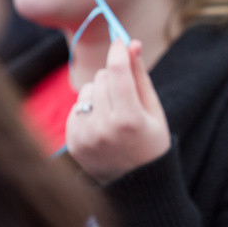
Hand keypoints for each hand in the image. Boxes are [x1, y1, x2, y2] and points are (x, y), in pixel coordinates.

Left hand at [66, 39, 170, 184]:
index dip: (118, 52)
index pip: (118, 72)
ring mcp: (86, 136)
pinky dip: (89, 111)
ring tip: (114, 115)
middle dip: (114, 78)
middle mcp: (105, 128)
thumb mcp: (154, 111)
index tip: (119, 41)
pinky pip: (76, 108)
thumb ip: (141, 77)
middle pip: (103, 78)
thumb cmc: (151, 143)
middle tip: (126, 95)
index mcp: (130, 120)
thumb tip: (130, 43)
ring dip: (100, 95)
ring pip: (87, 91)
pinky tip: (102, 127)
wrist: (137, 185)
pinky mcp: (73, 142)